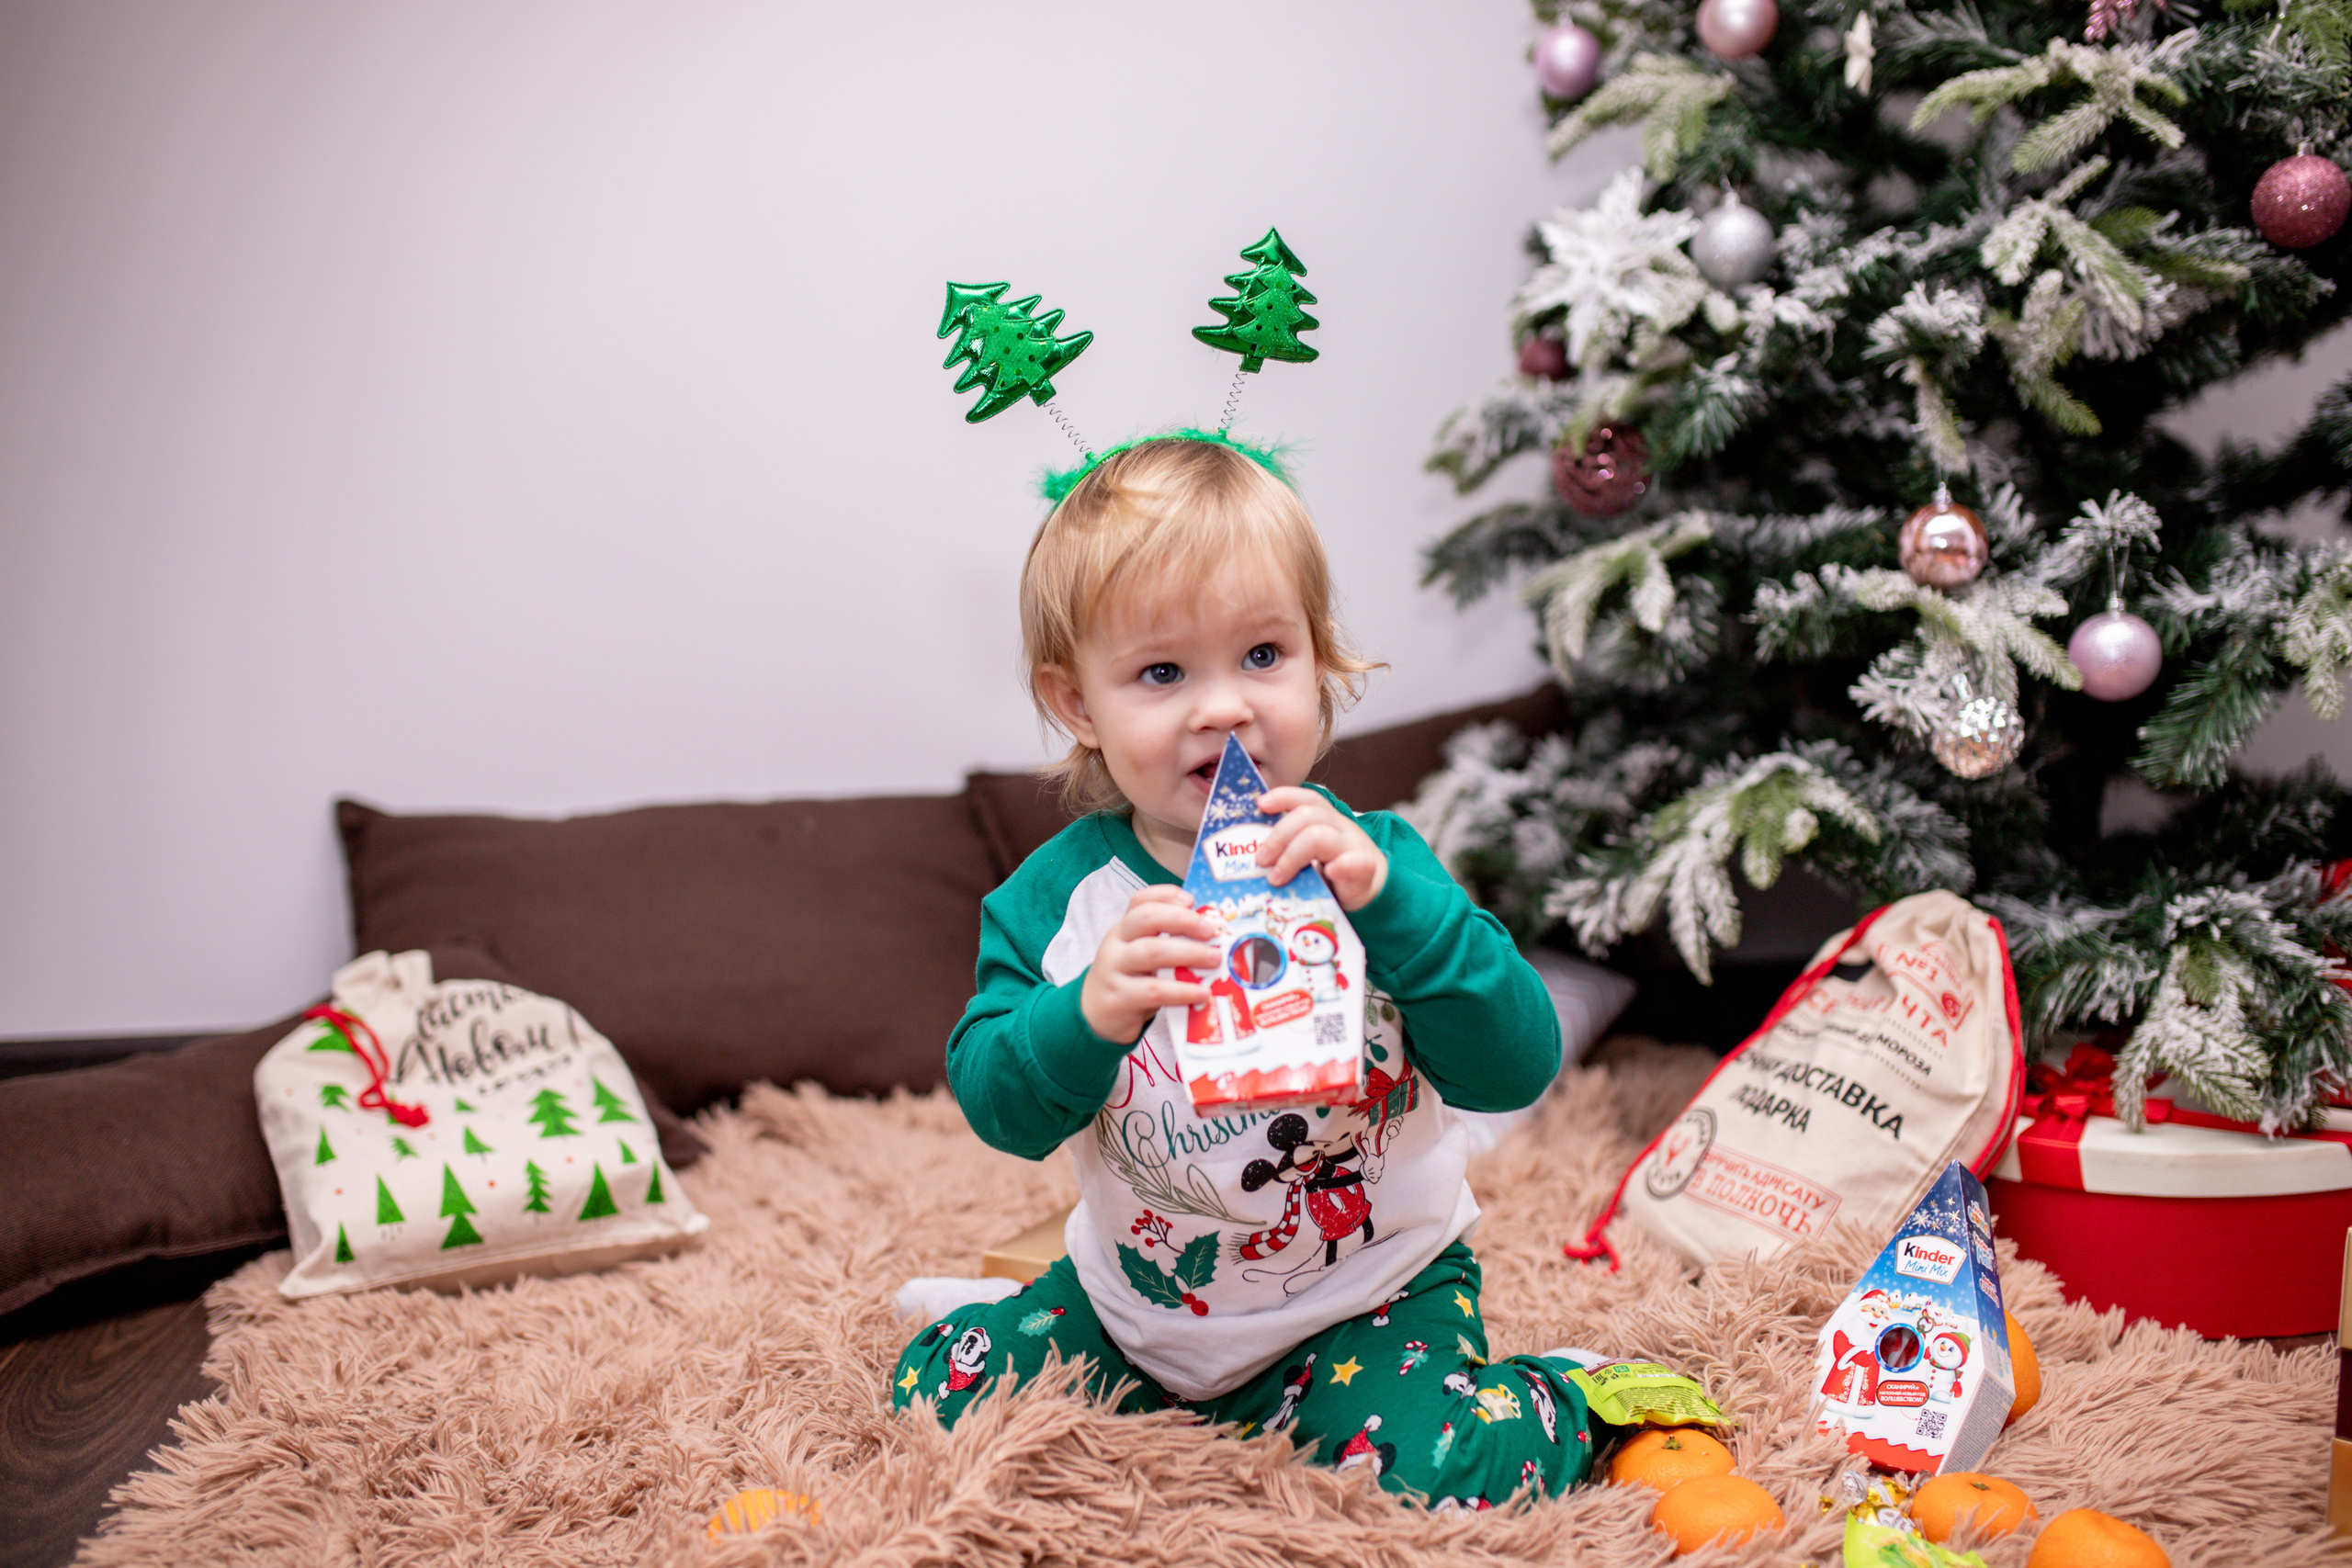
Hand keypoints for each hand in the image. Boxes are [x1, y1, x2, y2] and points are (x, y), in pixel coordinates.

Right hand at [1080, 885, 1221, 1043]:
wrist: (1094, 1015)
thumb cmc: (1129, 981)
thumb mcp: (1141, 957)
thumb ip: (1167, 944)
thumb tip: (1213, 939)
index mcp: (1125, 929)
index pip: (1141, 900)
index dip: (1167, 895)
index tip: (1192, 900)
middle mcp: (1117, 943)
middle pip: (1147, 918)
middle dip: (1183, 920)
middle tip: (1211, 931)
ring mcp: (1115, 969)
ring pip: (1152, 951)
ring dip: (1189, 953)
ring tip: (1215, 960)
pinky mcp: (1119, 997)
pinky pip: (1154, 990)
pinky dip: (1182, 990)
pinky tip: (1201, 993)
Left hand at [1253, 788, 1388, 910]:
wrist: (1372, 887)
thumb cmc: (1332, 870)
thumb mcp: (1310, 853)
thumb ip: (1288, 846)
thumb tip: (1250, 852)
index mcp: (1326, 820)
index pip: (1307, 799)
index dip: (1283, 796)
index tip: (1260, 804)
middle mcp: (1340, 828)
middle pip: (1308, 816)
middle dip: (1278, 836)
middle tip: (1260, 860)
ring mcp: (1354, 847)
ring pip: (1320, 837)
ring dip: (1292, 857)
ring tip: (1276, 878)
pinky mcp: (1365, 870)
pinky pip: (1356, 863)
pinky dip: (1342, 866)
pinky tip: (1329, 873)